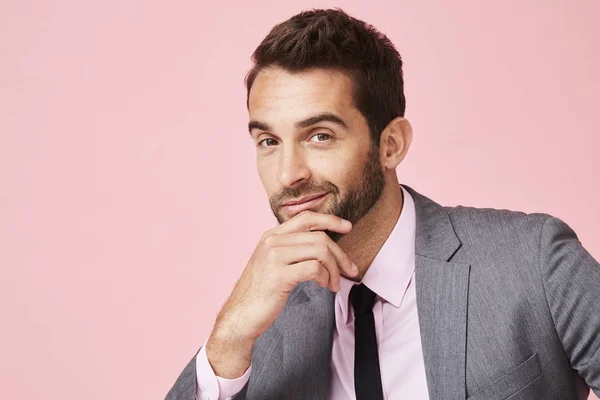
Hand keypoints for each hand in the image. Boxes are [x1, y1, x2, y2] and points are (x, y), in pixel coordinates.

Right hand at [206, 210, 357, 377]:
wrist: (240, 316)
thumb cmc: (261, 292)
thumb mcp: (274, 263)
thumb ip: (293, 249)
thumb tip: (325, 246)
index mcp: (271, 235)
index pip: (306, 217)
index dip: (330, 219)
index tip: (347, 227)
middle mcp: (272, 241)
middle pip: (319, 236)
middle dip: (340, 254)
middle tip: (350, 270)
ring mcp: (274, 257)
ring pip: (320, 251)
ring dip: (334, 269)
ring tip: (333, 284)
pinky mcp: (278, 275)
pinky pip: (314, 269)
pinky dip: (325, 278)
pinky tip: (323, 287)